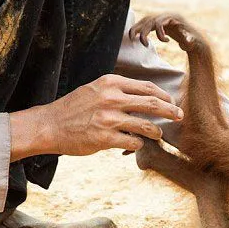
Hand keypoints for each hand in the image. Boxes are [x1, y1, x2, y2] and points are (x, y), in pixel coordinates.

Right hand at [10, 74, 182, 160]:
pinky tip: (135, 144)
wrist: (49, 125)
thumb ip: (117, 90)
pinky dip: (138, 144)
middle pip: (152, 103)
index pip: (146, 87)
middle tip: (180, 116)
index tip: (171, 101)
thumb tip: (144, 96)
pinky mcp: (105, 138)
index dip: (163, 95)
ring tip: (158, 134)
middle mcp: (111, 98)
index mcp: (110, 83)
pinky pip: (133, 143)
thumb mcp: (95, 89)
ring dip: (156, 131)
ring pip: (146, 125)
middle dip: (170, 110)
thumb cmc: (74, 108)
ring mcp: (109, 119)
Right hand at [129, 13, 199, 51]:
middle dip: (144, 33)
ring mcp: (158, 18)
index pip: (159, 22)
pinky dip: (137, 29)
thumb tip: (186, 39)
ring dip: (136, 29)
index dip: (159, 34)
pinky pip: (143, 24)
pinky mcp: (155, 23)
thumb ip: (189, 39)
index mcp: (172, 17)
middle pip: (148, 21)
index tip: (167, 41)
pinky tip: (133, 37)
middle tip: (146, 45)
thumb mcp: (193, 40)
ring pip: (143, 21)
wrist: (193, 36)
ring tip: (131, 39)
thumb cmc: (193, 39)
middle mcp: (163, 16)